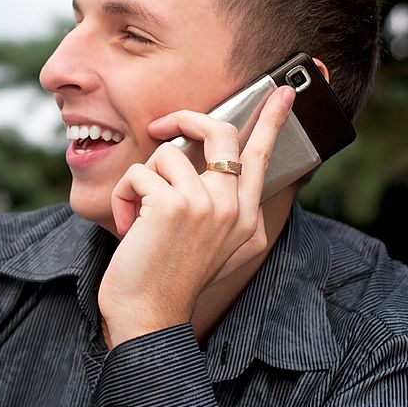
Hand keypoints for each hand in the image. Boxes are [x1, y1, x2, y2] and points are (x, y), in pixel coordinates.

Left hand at [97, 86, 295, 347]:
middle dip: (185, 119)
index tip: (284, 91)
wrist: (149, 315)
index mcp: (246, 217)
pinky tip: (130, 226)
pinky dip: (123, 196)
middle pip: (220, 133)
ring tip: (138, 217)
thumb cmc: (168, 279)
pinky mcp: (172, 204)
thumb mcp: (212, 247)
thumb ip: (222, 210)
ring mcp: (206, 203)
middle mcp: (233, 207)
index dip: (273, 120)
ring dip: (140, 181)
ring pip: (166, 152)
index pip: (262, 157)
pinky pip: (138, 172)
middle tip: (158, 126)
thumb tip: (211, 166)